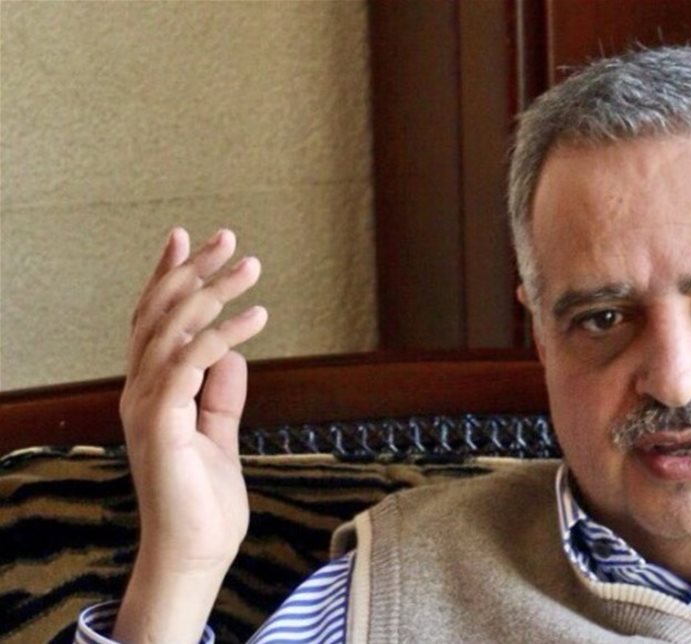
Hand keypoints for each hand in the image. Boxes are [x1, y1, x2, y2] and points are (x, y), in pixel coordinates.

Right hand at [113, 228, 266, 641]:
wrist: (196, 550)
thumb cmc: (205, 499)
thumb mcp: (220, 434)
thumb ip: (221, 395)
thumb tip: (233, 354)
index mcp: (152, 390)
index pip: (154, 320)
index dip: (167, 275)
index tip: (187, 237)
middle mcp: (141, 391)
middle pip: (160, 314)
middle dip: (192, 270)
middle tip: (228, 237)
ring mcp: (147, 407)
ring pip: (173, 331)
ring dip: (213, 292)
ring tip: (251, 266)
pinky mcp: (163, 424)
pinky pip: (190, 366)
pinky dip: (223, 337)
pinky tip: (256, 318)